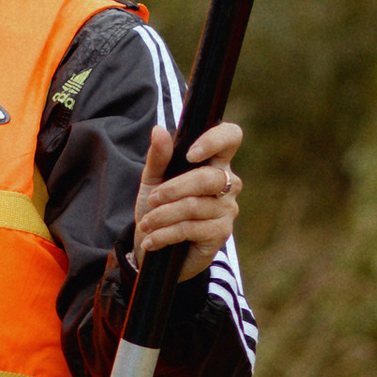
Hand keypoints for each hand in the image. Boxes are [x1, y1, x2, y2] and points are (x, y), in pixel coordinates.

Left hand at [133, 120, 242, 281]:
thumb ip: (158, 156)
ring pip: (194, 206)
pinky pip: (190, 228)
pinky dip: (165, 234)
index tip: (190, 154)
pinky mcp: (221, 233)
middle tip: (151, 199)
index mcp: (214, 162)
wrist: (157, 247)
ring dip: (162, 215)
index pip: (230, 137)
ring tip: (146, 224)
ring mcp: (227, 209)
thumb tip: (158, 130)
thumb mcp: (153, 180)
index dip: (214, 140)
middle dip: (173, 189)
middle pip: (208, 178)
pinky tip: (152, 240)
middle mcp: (228, 183)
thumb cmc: (159, 207)